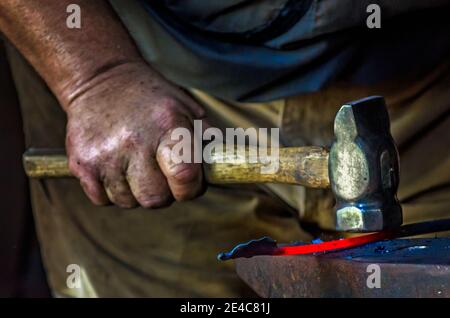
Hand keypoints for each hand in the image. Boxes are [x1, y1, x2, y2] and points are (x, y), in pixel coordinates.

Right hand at [65, 62, 206, 207]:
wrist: (100, 80)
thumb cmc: (151, 99)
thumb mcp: (185, 108)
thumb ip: (206, 139)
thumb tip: (226, 168)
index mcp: (167, 126)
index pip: (184, 178)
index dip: (190, 189)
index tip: (188, 183)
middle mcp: (134, 141)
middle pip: (155, 199)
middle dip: (163, 193)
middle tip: (160, 174)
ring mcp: (105, 154)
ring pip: (128, 202)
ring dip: (135, 191)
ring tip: (134, 164)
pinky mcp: (81, 163)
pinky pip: (103, 200)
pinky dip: (112, 191)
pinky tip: (115, 167)